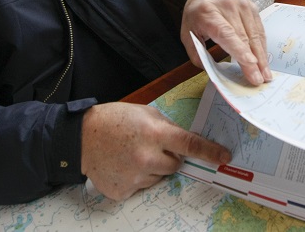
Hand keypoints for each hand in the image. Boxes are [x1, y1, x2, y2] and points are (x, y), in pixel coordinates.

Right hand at [80, 102, 230, 200]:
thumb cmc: (113, 120)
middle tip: (149, 146)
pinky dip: (136, 178)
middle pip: (175, 164)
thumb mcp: (144, 113)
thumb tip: (185, 142)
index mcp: (154, 133)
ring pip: (159, 177)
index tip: (224, 157)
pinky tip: (122, 166)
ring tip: (131, 155)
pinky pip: (142, 187)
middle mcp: (146, 157)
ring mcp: (135, 177)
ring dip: (152, 168)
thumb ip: (166, 127)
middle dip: (168, 156)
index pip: (189, 144)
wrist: (80, 139)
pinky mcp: (124, 191)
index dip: (209, 151)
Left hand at [180, 0, 271, 84]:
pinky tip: (263, 61)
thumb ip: (196, 52)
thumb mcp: (187, 32)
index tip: (250, 65)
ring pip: (255, 35)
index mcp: (208, 13)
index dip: (239, 49)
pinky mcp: (253, 8)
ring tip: (265, 75)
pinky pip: (260, 30)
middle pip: (244, 37)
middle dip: (253, 61)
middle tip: (259, 80)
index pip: (226, 33)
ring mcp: (243, 6)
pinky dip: (262, 47)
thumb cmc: (197, 13)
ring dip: (261, 57)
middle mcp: (228, 7)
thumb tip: (209, 70)